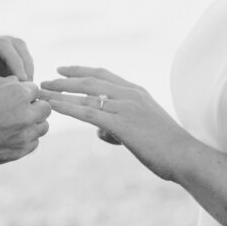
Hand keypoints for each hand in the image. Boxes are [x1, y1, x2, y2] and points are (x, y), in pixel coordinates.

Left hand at [0, 29, 34, 92]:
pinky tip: (24, 89)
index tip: (22, 81)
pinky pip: (20, 61)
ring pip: (21, 50)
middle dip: (25, 64)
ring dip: (28, 69)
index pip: (2, 44)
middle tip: (28, 87)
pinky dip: (25, 73)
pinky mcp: (2, 57)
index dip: (15, 61)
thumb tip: (4, 86)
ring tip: (28, 89)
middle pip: (15, 44)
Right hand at [0, 76, 51, 167]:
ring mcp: (24, 136)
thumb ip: (2, 82)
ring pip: (42, 127)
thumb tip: (16, 81)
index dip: (23, 91)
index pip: (34, 89)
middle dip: (34, 106)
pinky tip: (12, 136)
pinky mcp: (19, 152)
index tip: (13, 95)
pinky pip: (33, 143)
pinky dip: (27, 139)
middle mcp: (26, 114)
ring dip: (33, 123)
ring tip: (16, 123)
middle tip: (18, 108)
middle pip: (45, 108)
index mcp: (18, 94)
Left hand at [38, 67, 191, 180]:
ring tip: (41, 93)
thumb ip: (120, 125)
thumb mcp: (142, 129)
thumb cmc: (167, 147)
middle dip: (64, 79)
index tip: (63, 69)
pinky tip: (53, 107)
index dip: (81, 70)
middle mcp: (130, 94)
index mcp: (137, 92)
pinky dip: (68, 108)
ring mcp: (126, 107)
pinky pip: (88, 113)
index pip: (104, 74)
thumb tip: (102, 131)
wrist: (185, 156)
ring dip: (60, 93)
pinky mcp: (122, 124)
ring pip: (85, 95)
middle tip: (45, 80)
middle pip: (90, 80)